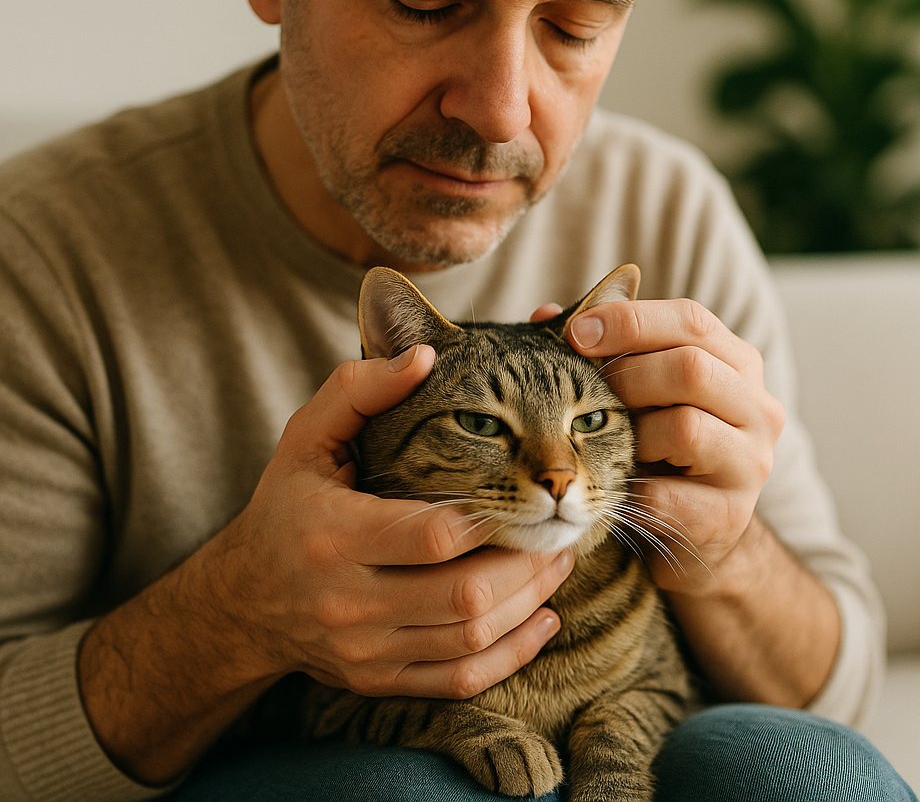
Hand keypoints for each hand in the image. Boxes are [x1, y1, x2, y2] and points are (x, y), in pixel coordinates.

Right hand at [213, 344, 571, 698]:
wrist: (246, 599)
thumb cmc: (288, 504)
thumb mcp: (307, 435)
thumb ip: (361, 388)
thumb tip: (424, 355)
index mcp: (334, 535)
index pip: (434, 533)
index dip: (490, 512)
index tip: (521, 487)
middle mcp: (349, 603)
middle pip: (465, 592)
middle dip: (527, 560)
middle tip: (557, 522)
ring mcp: (367, 650)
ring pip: (471, 638)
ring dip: (531, 599)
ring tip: (557, 557)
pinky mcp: (381, 679)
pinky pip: (461, 680)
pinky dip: (513, 653)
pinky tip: (543, 617)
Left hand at [564, 299, 784, 594]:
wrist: (695, 528)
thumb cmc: (660, 444)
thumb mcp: (638, 391)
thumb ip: (599, 350)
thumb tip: (546, 315)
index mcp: (736, 362)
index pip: (691, 320)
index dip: (631, 320)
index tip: (576, 332)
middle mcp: (758, 407)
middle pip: (691, 369)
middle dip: (627, 377)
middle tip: (590, 394)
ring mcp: (750, 463)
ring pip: (685, 428)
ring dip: (634, 436)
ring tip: (619, 447)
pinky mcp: (730, 515)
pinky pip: (666, 494)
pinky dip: (629, 491)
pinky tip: (618, 490)